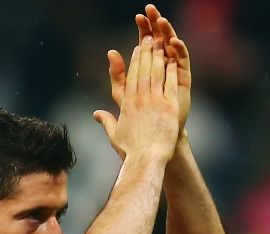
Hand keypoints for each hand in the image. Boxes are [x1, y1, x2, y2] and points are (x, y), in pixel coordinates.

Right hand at [93, 35, 178, 162]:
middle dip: (146, 52)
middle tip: (149, 38)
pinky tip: (173, 61)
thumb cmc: (130, 151)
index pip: (131, 77)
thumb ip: (106, 121)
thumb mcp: (114, 135)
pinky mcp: (169, 107)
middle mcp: (140, 99)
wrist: (146, 160)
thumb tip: (95, 114)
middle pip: (143, 70)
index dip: (134, 61)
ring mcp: (155, 102)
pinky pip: (170, 84)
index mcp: (127, 104)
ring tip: (160, 44)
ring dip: (158, 56)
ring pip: (156, 73)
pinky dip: (171, 71)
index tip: (137, 49)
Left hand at [108, 4, 190, 130]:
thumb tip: (109, 53)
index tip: (138, 17)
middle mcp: (162, 67)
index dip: (143, 30)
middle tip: (152, 9)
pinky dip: (180, 50)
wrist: (155, 137)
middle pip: (159, 41)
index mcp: (148, 69)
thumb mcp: (123, 95)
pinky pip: (183, 61)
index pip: (145, 44)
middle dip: (155, 25)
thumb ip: (117, 76)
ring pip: (172, 47)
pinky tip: (174, 41)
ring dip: (167, 33)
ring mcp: (174, 72)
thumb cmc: (139, 119)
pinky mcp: (184, 80)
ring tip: (161, 20)